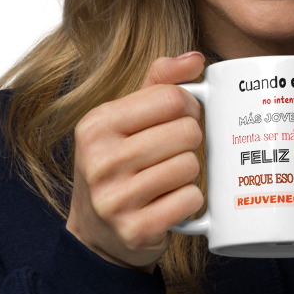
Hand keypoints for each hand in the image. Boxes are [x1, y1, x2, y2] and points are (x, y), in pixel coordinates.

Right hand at [66, 52, 205, 272]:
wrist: (97, 235)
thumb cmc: (119, 166)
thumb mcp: (125, 120)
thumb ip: (158, 83)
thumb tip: (196, 58)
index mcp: (97, 125)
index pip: (171, 98)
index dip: (189, 106)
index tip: (183, 117)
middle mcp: (100, 160)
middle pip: (186, 132)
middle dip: (191, 142)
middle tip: (175, 152)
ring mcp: (114, 198)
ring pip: (190, 166)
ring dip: (189, 172)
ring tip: (169, 178)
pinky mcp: (135, 229)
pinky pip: (190, 200)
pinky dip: (190, 200)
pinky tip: (170, 202)